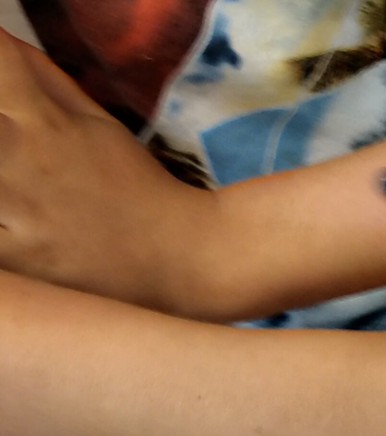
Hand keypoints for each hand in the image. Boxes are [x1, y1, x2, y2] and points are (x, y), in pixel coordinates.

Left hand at [0, 33, 219, 314]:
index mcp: (43, 121)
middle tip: (19, 154)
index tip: (10, 93)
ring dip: (0, 181)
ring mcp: (16, 213)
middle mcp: (22, 160)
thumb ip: (41, 78)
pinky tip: (14, 223)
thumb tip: (0, 42)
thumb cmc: (137, 189)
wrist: (186, 262)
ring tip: (20, 190)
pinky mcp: (16, 262)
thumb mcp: (97, 124)